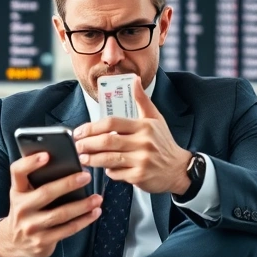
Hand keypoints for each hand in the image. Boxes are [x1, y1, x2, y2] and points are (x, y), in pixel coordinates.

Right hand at [0, 152, 102, 256]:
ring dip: (82, 205)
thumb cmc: (27, 211)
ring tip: (98, 198)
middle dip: (68, 184)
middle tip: (87, 176)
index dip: (30, 162)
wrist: (14, 243)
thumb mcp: (25, 195)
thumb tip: (70, 165)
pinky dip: (84, 221)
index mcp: (17, 191)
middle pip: (45, 193)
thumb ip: (39, 181)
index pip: (18, 172)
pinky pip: (67, 230)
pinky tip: (95, 213)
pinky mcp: (42, 241)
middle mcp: (21, 208)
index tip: (47, 155)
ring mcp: (31, 226)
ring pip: (60, 214)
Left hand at [74, 77, 191, 194]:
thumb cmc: (163, 142)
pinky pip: (116, 173)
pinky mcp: (139, 177)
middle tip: (77, 146)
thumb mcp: (155, 118)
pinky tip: (105, 167)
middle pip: (107, 142)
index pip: (112, 123)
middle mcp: (143, 143)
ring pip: (109, 159)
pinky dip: (108, 171)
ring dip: (92, 159)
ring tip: (82, 158)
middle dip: (87, 144)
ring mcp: (141, 161)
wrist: (178, 169)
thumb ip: (142, 100)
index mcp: (144, 126)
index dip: (92, 127)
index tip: (80, 131)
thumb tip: (135, 79)